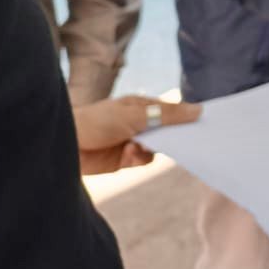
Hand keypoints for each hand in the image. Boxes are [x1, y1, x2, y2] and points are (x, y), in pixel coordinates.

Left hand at [73, 95, 201, 175]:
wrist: (63, 144)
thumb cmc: (97, 120)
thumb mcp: (136, 114)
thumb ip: (168, 114)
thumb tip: (199, 110)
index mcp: (143, 106)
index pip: (173, 111)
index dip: (188, 117)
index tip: (205, 123)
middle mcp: (140, 123)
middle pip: (169, 131)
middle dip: (174, 136)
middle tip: (185, 142)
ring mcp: (133, 141)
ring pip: (158, 148)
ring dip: (151, 149)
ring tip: (136, 146)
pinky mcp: (124, 160)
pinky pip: (143, 161)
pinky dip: (138, 159)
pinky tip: (126, 154)